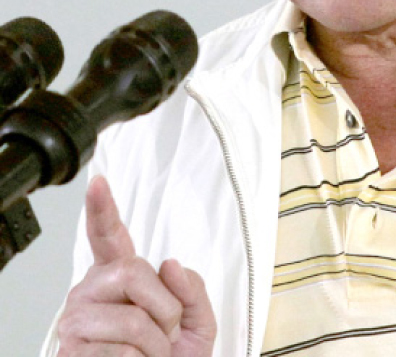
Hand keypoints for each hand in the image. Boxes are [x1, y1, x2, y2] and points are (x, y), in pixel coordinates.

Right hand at [57, 176, 216, 355]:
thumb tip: (169, 264)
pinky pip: (122, 353)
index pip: (108, 236)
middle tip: (164, 334)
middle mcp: (91, 291)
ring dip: (156, 346)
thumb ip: (192, 288)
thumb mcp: (196, 319)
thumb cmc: (173, 356)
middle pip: (133, 272)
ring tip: (149, 355)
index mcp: (119, 274)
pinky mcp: (71, 355)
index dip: (102, 208)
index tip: (97, 182)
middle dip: (165, 309)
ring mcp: (76, 323)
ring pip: (133, 321)